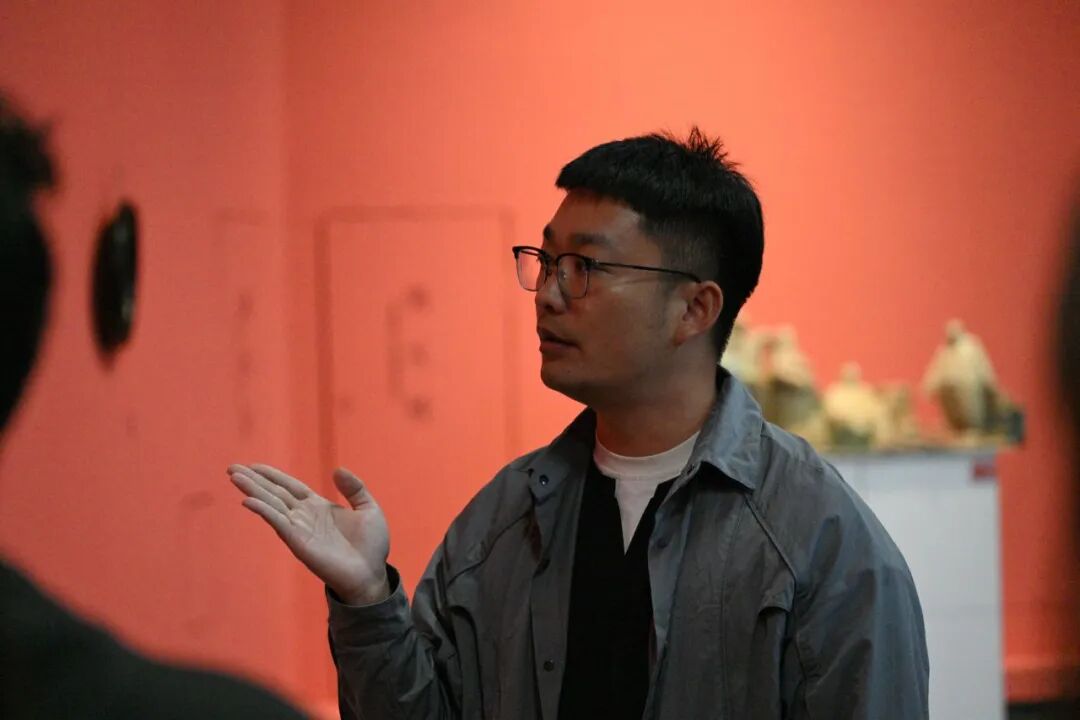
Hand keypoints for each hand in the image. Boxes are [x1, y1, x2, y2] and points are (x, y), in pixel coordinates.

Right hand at [227, 463, 390, 604]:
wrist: (371, 574)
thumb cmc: (371, 545)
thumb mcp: (368, 508)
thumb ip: (354, 488)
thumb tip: (337, 470)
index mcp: (318, 506)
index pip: (290, 486)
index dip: (272, 475)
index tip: (254, 465)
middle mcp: (304, 515)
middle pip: (275, 493)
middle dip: (254, 480)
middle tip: (233, 468)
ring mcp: (299, 528)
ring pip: (272, 504)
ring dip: (253, 490)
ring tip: (235, 477)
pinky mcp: (298, 542)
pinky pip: (278, 523)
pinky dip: (264, 511)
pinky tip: (249, 501)